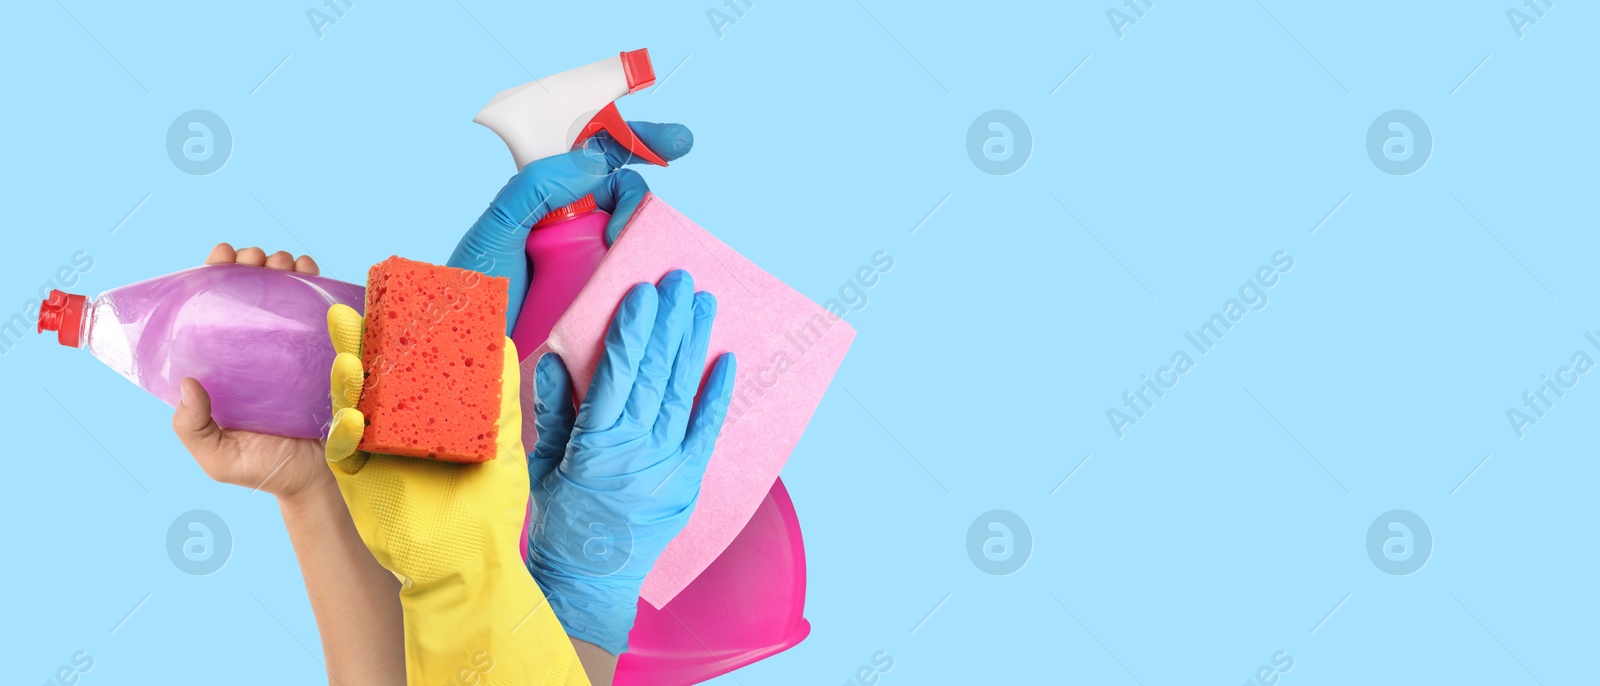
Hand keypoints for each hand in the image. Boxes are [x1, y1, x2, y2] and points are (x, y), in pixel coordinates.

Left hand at [172, 243, 329, 501]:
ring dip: (285, 266)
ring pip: (288, 291)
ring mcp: (295, 348)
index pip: (214, 307)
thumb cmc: (264, 469)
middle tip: (256, 261)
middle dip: (253, 262)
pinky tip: (312, 273)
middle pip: (252, 289)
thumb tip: (188, 382)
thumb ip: (193, 427)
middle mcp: (259, 349)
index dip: (215, 274)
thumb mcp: (217, 456)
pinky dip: (318, 283)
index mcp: (227, 364)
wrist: (319, 482)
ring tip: (284, 264)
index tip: (220, 258)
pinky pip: (325, 310)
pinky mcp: (329, 351)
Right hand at [322, 304, 586, 683]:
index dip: (393, 332)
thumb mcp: (503, 444)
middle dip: (355, 344)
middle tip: (346, 313)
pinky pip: (342, 450)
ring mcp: (373, 449)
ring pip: (348, 404)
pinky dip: (345, 432)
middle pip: (369, 374)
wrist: (468, 566)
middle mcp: (397, 423)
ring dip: (344, 380)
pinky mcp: (356, 479)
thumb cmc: (489, 507)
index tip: (387, 297)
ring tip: (348, 359)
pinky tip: (355, 419)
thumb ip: (502, 395)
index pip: (404, 362)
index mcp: (428, 410)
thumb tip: (505, 340)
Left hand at [447, 122, 693, 331]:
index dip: (637, 141)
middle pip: (625, 199)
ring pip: (637, 242)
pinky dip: (654, 284)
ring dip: (649, 244)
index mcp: (549, 203)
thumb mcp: (496, 231)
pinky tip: (658, 294)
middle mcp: (573, 230)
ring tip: (628, 265)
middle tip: (620, 232)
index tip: (678, 142)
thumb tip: (594, 164)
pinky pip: (637, 286)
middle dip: (639, 202)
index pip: (597, 159)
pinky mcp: (600, 305)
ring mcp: (589, 267)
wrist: (465, 357)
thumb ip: (535, 187)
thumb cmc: (470, 294)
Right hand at [527, 269, 735, 654]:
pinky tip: (726, 360)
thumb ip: (553, 410)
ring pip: (682, 392)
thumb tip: (557, 359)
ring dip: (694, 343)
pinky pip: (706, 430)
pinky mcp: (689, 481)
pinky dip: (717, 394)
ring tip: (702, 303)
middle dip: (669, 321)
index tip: (643, 291)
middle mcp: (637, 451)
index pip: (618, 371)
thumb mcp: (542, 465)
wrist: (590, 583)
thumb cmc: (561, 522)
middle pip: (656, 373)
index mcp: (595, 443)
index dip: (632, 328)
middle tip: (680, 281)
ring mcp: (667, 466)